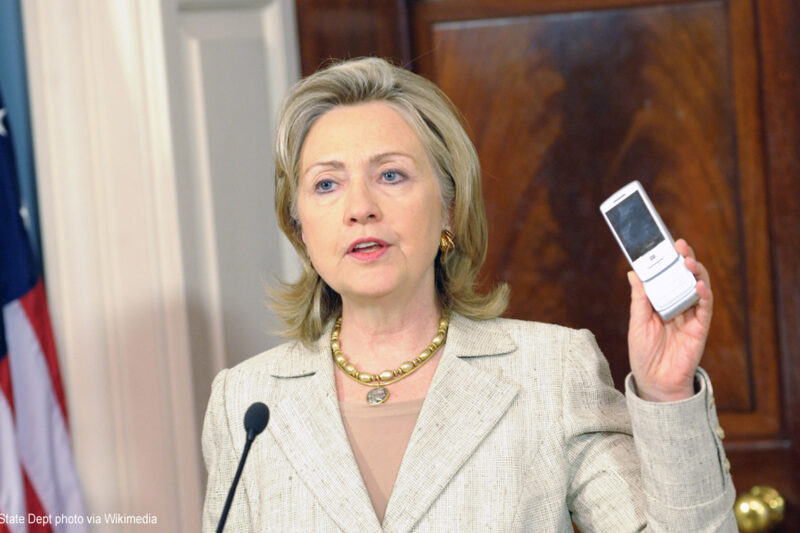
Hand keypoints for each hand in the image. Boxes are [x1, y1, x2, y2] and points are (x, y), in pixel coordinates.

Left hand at [627, 239, 712, 401]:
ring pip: (697, 287)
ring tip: (687, 260)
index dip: (666, 260)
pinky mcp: (700, 327)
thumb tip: (633, 273)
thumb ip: (639, 298)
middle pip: (683, 277)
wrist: (655, 382)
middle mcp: (677, 305)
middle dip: (683, 259)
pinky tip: (699, 284)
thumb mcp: (637, 322)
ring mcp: (690, 315)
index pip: (665, 275)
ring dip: (695, 272)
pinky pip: (705, 308)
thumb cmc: (644, 353)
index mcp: (660, 302)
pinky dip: (704, 294)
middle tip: (679, 245)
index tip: (663, 242)